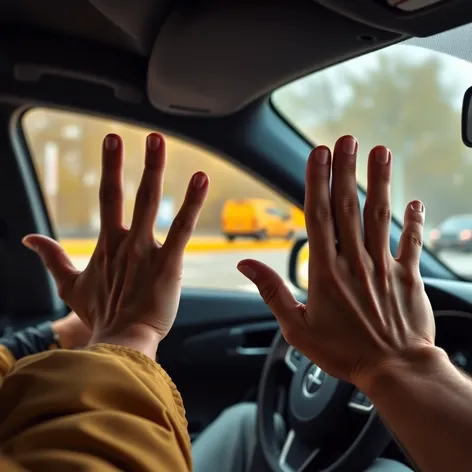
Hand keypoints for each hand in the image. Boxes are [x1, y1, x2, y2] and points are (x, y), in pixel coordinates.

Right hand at [23, 133, 208, 357]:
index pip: (107, 198)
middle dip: (138, 163)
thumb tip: (28, 239)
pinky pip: (182, 229)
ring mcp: (146, 251)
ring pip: (152, 203)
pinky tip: (201, 180)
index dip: (111, 167)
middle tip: (148, 135)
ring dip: (157, 171)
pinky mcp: (168, 265)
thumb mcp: (69, 285)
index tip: (114, 140)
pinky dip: (191, 204)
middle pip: (130, 194)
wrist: (119, 342)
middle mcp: (126, 242)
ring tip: (163, 143)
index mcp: (107, 245)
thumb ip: (51, 258)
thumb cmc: (99, 314)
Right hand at [237, 135, 435, 384]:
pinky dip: (413, 221)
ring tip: (381, 152)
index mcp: (325, 272)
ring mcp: (383, 266)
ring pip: (379, 216)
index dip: (317, 181)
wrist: (393, 370)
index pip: (318, 216)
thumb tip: (246, 263)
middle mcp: (354, 262)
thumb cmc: (342, 352)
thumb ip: (271, 291)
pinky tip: (415, 201)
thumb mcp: (295, 328)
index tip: (318, 154)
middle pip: (348, 206)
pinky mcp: (407, 276)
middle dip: (346, 170)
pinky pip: (410, 242)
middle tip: (347, 139)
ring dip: (379, 182)